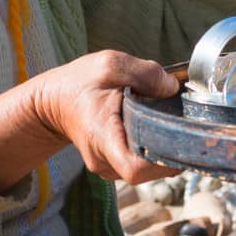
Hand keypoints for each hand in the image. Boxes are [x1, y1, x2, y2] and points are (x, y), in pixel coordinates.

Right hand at [32, 51, 181, 183]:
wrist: (54, 101)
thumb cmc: (80, 83)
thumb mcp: (110, 65)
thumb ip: (145, 73)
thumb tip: (174, 88)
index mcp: (102, 136)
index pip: (134, 168)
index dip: (162, 161)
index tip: (177, 138)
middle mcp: (105, 161)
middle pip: (149, 171)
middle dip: (172, 148)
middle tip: (181, 121)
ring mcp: (109, 168)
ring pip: (149, 168)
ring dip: (163, 146)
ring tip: (162, 119)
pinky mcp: (115, 167)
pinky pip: (143, 163)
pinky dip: (154, 146)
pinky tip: (152, 126)